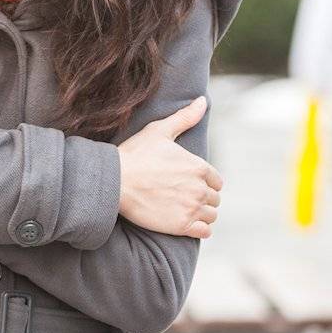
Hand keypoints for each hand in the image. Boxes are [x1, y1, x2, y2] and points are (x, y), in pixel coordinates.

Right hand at [117, 96, 223, 238]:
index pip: (216, 180)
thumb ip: (185, 117)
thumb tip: (202, 100)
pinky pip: (204, 232)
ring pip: (211, 215)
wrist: (115, 181)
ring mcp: (192, 208)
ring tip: (184, 210)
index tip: (189, 183)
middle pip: (214, 199)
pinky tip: (186, 223)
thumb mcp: (160, 130)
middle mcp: (200, 188)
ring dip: (202, 214)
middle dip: (202, 197)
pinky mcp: (182, 226)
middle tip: (184, 196)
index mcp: (198, 167)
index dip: (204, 181)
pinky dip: (199, 229)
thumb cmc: (135, 154)